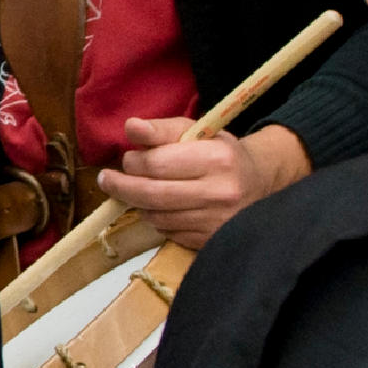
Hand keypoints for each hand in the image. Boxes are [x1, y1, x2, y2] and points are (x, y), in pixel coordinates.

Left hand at [95, 119, 308, 247]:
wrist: (260, 183)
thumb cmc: (221, 153)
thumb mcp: (196, 132)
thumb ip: (161, 129)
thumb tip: (130, 127)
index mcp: (217, 159)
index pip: (158, 164)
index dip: (134, 162)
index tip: (127, 158)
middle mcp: (220, 192)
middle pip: (152, 194)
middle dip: (122, 187)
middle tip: (107, 179)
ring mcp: (216, 221)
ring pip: (156, 216)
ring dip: (139, 204)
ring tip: (138, 190)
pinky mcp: (210, 240)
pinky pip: (168, 232)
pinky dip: (156, 219)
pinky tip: (161, 207)